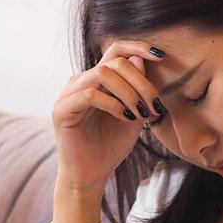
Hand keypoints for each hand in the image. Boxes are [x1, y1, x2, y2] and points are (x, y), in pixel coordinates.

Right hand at [50, 42, 166, 193]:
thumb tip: (141, 58)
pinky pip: (90, 94)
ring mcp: (68, 94)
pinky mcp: (61, 110)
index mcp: (96, 80)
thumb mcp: (134, 112)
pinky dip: (113, 104)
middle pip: (114, 62)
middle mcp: (80, 82)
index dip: (137, 47)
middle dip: (140, 82)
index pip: (115, 50)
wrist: (92, 175)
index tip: (161, 55)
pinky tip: (125, 117)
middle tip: (154, 105)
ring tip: (141, 113)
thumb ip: (137, 88)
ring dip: (128, 92)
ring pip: (102, 74)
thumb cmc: (111, 145)